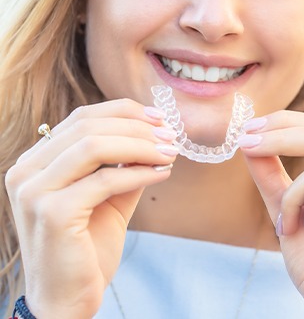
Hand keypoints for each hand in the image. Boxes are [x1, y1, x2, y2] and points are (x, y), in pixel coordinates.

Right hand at [5, 99, 177, 318]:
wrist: (67, 302)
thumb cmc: (87, 248)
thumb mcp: (108, 196)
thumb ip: (123, 164)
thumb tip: (156, 133)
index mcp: (35, 161)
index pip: (81, 117)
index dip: (123, 111)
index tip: (159, 118)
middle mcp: (26, 170)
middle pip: (88, 126)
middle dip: (137, 127)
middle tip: (171, 135)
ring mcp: (34, 191)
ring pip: (94, 146)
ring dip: (141, 145)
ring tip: (170, 152)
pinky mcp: (52, 213)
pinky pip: (105, 179)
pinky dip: (139, 172)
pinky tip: (162, 173)